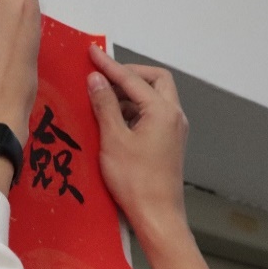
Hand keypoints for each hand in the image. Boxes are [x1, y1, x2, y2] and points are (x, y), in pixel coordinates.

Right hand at [86, 44, 189, 240]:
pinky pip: (154, 115)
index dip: (110, 66)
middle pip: (155, 80)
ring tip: (104, 99)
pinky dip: (135, 110)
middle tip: (104, 76)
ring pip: (155, 97)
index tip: (93, 54)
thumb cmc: (136, 182)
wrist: (157, 215)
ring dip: (131, 93)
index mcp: (162, 111)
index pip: (133, 79)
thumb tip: (96, 80)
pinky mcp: (169, 142)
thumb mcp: (114, 140)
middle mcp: (174, 116)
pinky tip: (115, 120)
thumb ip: (105, 105)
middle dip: (129, 75)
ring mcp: (174, 130)